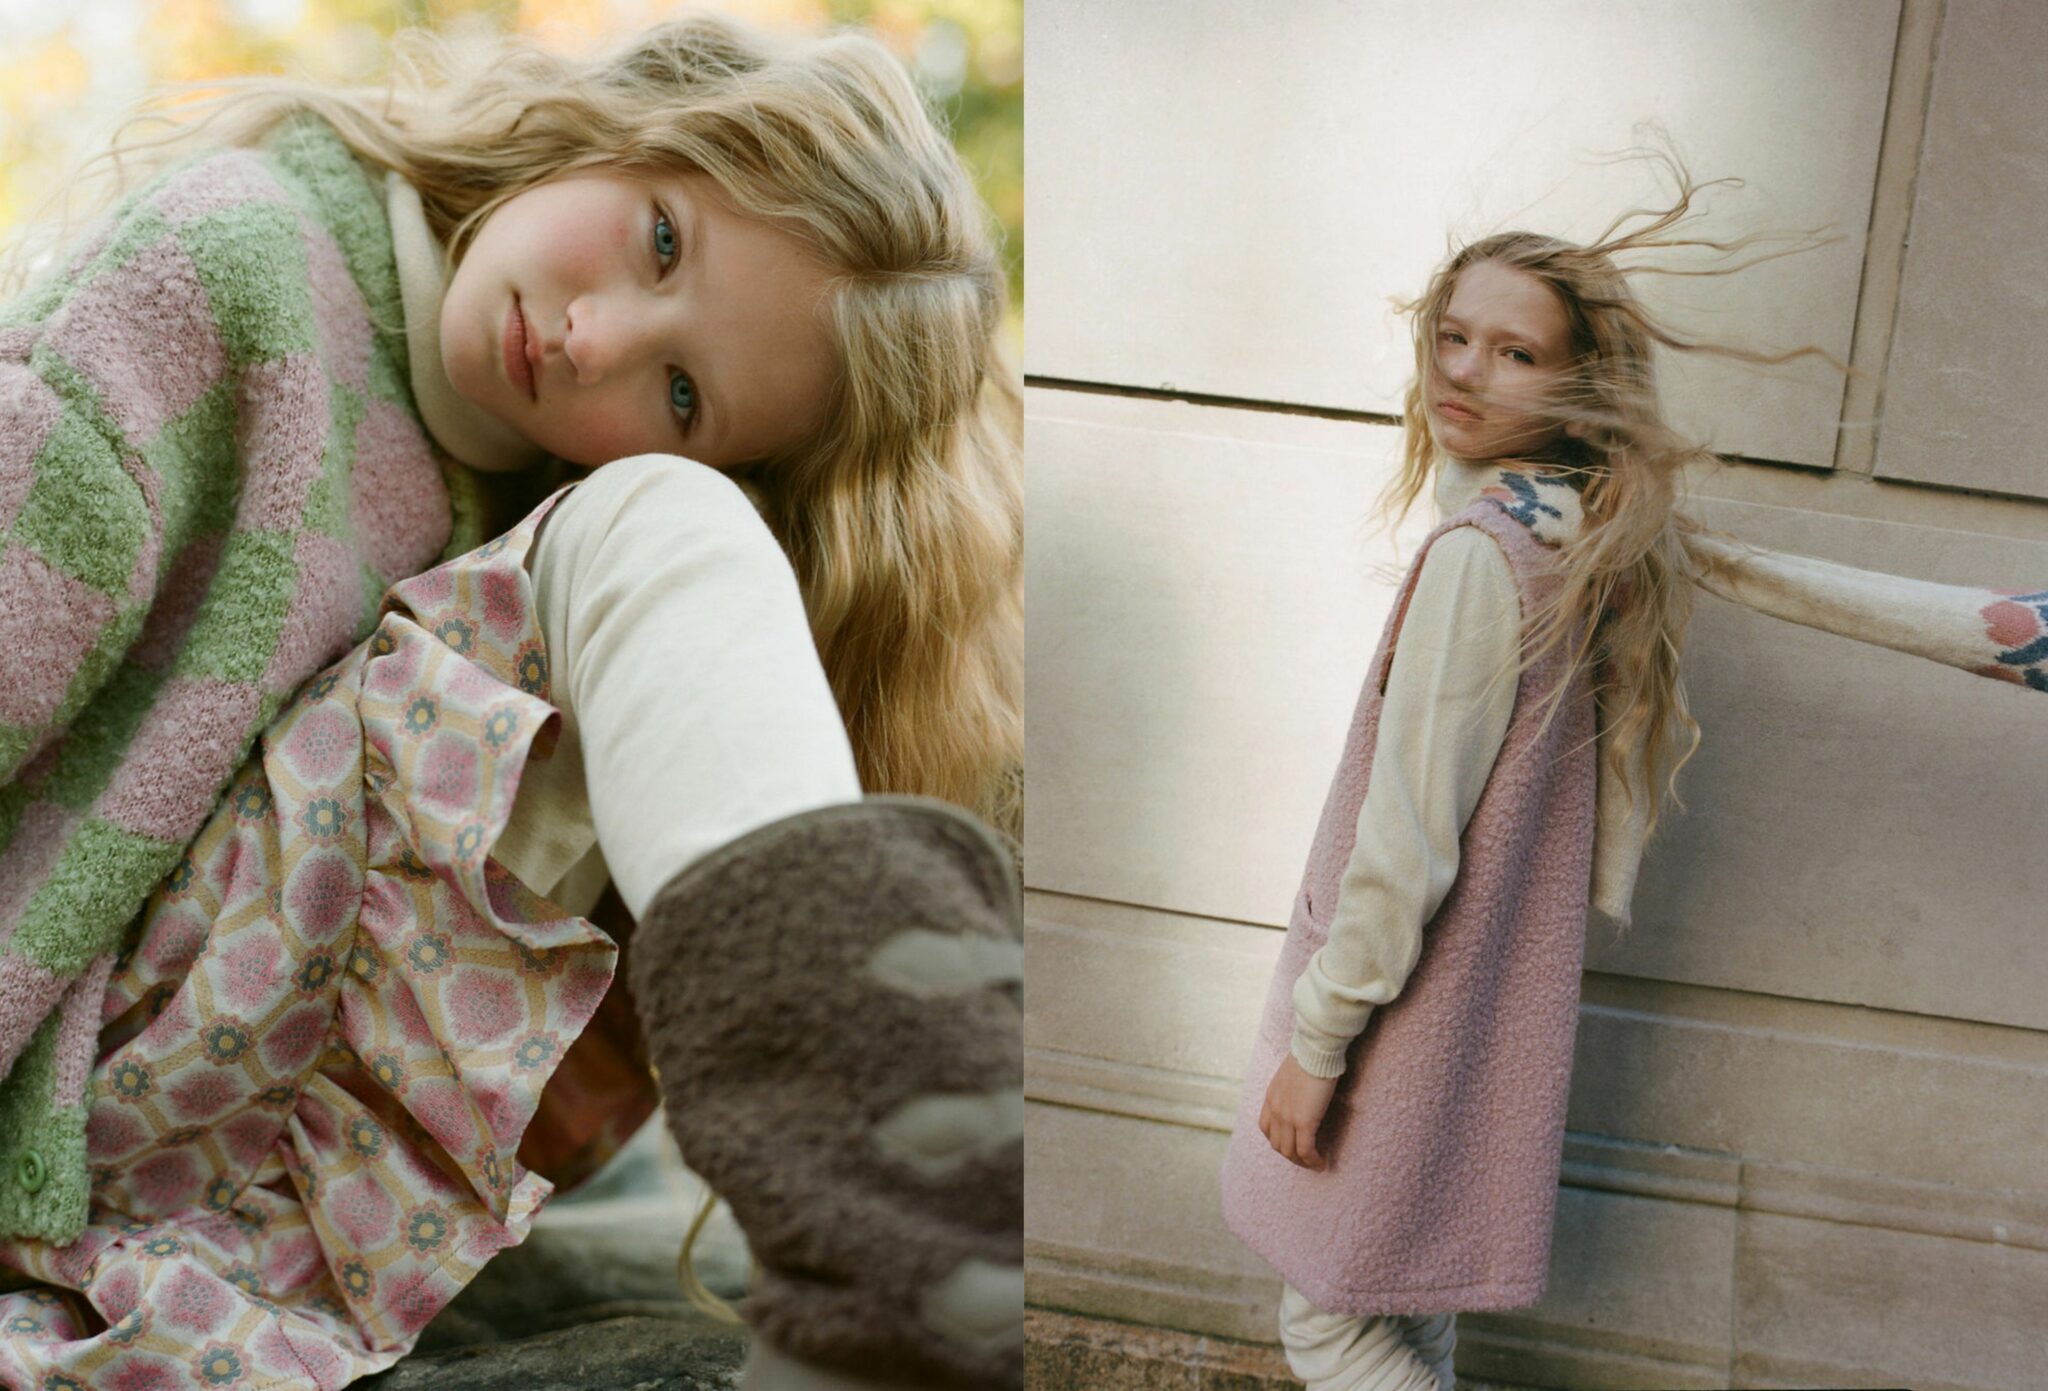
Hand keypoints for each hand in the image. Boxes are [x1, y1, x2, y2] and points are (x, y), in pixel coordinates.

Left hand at [1259, 1054, 1338, 1170]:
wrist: (1316, 1051)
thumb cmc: (1310, 1056)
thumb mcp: (1292, 1072)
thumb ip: (1292, 1087)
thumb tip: (1304, 1092)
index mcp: (1271, 1097)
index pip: (1265, 1127)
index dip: (1277, 1140)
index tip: (1291, 1144)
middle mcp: (1275, 1109)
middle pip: (1277, 1144)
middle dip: (1291, 1156)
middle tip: (1307, 1159)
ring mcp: (1288, 1117)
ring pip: (1290, 1152)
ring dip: (1303, 1162)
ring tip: (1315, 1164)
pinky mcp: (1304, 1122)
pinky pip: (1306, 1150)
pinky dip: (1313, 1160)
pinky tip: (1322, 1162)